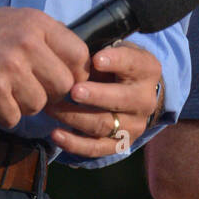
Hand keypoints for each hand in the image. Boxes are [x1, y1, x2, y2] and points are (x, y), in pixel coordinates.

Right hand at [0, 5, 91, 129]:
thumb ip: (44, 38)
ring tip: (3, 91)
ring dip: (22, 105)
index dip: (75, 74)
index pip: (79, 55)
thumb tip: (75, 64)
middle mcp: (28, 42)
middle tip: (26, 89)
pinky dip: (1, 115)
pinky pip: (13, 118)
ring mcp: (11, 66)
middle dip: (47, 93)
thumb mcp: (14, 20)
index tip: (60, 80)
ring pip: (38, 105)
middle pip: (63, 85)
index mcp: (37, 23)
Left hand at [46, 42, 163, 159]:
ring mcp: (134, 125)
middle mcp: (145, 100)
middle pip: (122, 100)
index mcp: (147, 70)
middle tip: (74, 91)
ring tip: (52, 108)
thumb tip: (70, 56)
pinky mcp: (120, 144)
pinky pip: (97, 148)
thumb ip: (97, 52)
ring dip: (75, 118)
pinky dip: (75, 144)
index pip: (133, 64)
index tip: (96, 59)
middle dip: (96, 95)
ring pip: (105, 125)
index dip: (116, 61)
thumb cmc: (116, 65)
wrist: (134, 93)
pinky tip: (56, 134)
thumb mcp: (113, 50)